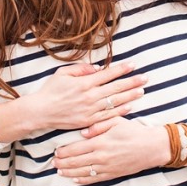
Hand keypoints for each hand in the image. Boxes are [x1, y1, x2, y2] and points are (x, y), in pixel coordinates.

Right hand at [13, 62, 144, 132]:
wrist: (41, 111)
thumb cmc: (50, 90)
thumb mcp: (62, 73)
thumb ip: (81, 69)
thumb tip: (98, 68)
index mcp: (84, 83)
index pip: (108, 74)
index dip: (122, 69)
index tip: (133, 65)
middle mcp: (90, 96)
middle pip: (116, 87)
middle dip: (132, 82)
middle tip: (145, 78)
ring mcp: (91, 109)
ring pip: (115, 101)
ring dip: (130, 96)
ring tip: (142, 91)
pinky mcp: (89, 120)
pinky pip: (109, 115)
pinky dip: (120, 110)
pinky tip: (130, 106)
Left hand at [52, 116, 169, 184]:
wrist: (153, 147)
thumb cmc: (134, 132)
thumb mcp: (116, 122)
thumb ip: (98, 125)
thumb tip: (83, 133)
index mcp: (100, 142)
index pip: (75, 149)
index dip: (63, 152)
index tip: (55, 152)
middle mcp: (102, 156)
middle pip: (76, 162)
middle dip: (62, 163)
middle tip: (53, 163)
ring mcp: (107, 167)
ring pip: (83, 172)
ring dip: (69, 173)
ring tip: (59, 171)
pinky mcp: (114, 174)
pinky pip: (95, 179)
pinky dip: (83, 180)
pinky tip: (75, 180)